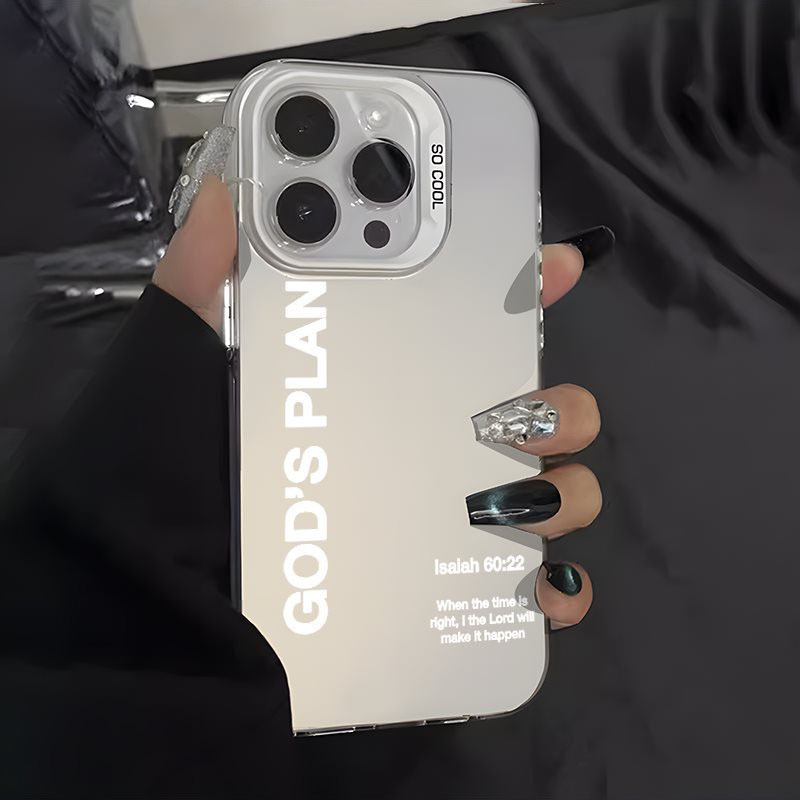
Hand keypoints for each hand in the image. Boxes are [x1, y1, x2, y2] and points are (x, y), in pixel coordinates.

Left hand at [154, 175, 609, 631]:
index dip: (522, 288)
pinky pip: (529, 591)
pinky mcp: (444, 595)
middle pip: (533, 413)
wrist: (158, 601)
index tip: (556, 263)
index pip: (468, 328)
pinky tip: (540, 584)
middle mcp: (422, 448)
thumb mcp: (179, 368)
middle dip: (558, 405)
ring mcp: (441, 523)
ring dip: (564, 492)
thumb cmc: (167, 475)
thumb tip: (229, 193)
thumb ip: (198, 282)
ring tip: (516, 499)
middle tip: (515, 413)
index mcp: (381, 387)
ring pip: (551, 495)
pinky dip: (555, 589)